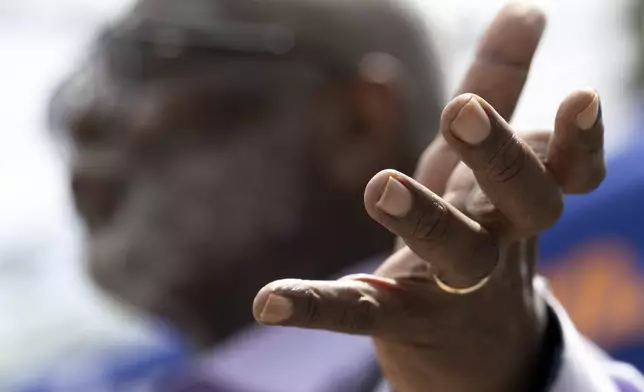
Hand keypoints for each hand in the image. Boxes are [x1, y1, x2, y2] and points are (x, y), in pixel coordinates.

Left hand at [253, 4, 605, 391]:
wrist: (478, 348)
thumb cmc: (480, 233)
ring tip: (383, 184)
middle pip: (522, 206)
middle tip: (460, 110)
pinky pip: (361, 311)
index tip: (579, 95)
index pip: (562, 172)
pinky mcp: (402, 320)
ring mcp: (454, 288)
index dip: (578, 140)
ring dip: (423, 217)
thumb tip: (525, 9)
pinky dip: (317, 305)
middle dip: (497, 159)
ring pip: (455, 253)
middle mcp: (500, 244)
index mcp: (517, 205)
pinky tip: (269, 301)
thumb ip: (500, 86)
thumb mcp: (481, 164)